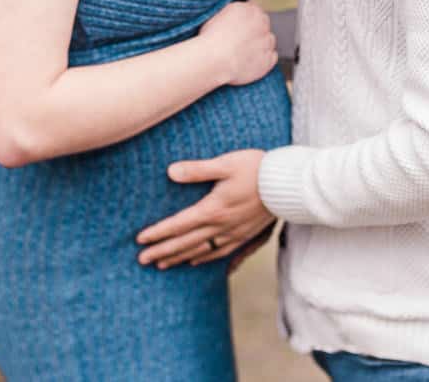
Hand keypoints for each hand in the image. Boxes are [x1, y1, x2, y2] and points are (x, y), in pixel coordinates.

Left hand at [136, 149, 272, 268]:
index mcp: (213, 209)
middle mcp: (221, 226)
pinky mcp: (245, 235)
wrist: (289, 184)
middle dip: (162, 251)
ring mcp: (234, 234)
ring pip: (200, 251)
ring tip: (161, 265)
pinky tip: (194, 261)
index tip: (140, 240)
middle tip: (142, 260)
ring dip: (178, 258)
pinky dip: (204, 259)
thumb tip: (170, 172)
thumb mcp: (225, 163)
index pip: (178, 225)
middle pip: (185, 243)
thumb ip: (197, 170)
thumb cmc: (256, 168)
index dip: (158, 233)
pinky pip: (220, 253)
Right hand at [200, 1, 276, 85]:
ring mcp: (267, 41)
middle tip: (241, 40)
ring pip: (268, 40)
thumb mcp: (216, 15)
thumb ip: (231, 11)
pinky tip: (250, 61)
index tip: (239, 27)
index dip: (246, 20)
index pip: (253, 10)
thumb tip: (235, 14)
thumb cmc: (211, 39)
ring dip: (260, 44)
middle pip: (263, 23)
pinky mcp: (268, 59)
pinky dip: (264, 59)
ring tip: (244, 52)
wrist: (214, 59)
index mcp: (249, 9)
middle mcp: (262, 22)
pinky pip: (271, 57)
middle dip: (255, 30)